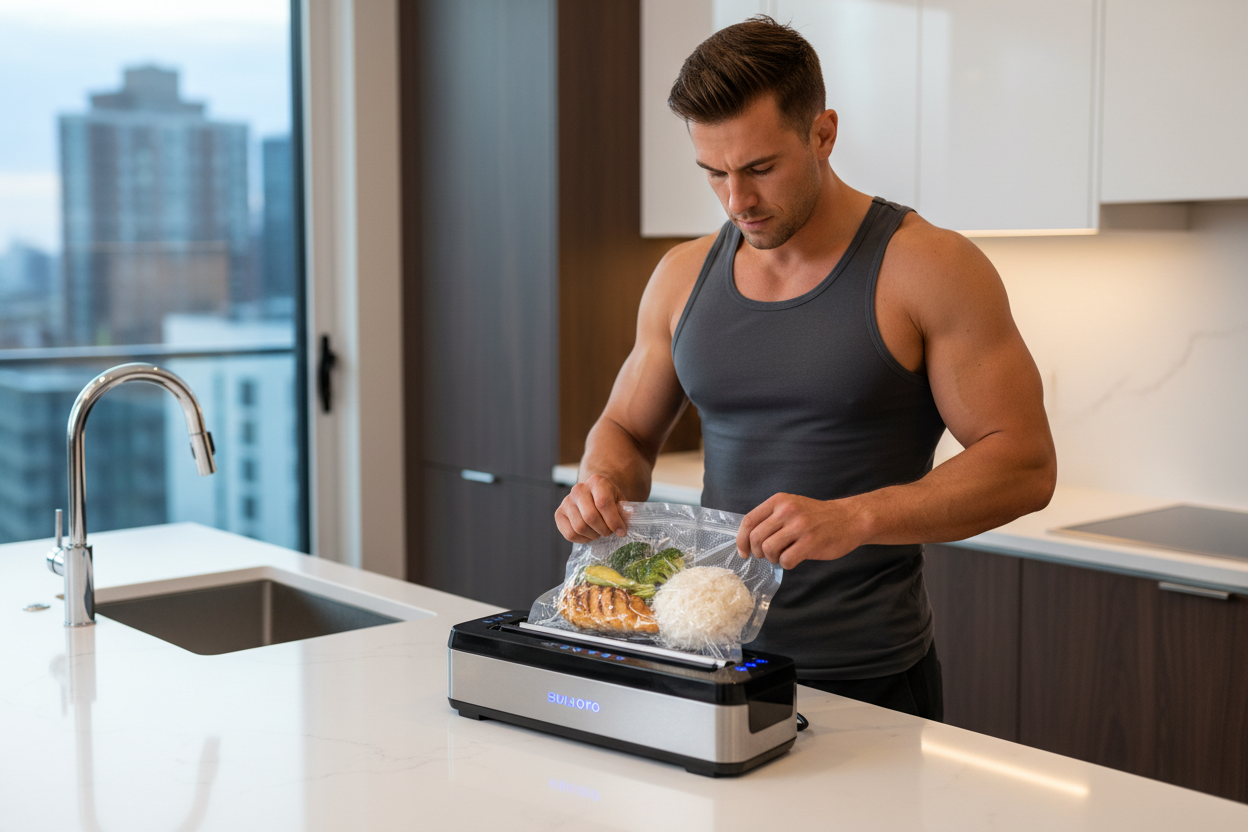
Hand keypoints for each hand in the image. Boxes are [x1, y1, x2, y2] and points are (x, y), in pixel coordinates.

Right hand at [555, 474, 628, 542]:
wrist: (594, 495)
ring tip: (600, 532)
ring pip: (580, 527)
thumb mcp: (620, 501)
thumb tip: (624, 523)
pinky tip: (589, 536)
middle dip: (604, 530)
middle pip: (590, 517)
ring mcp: (566, 501)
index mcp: (597, 481)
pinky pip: (569, 534)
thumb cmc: (610, 500)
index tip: (621, 532)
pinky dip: (582, 540)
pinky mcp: (559, 513)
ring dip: (594, 535)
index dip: (613, 521)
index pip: (603, 503)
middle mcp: (579, 489)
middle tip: (610, 532)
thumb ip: (624, 512)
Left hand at [736, 493, 865, 569]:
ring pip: (769, 549)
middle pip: (756, 538)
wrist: (849, 519)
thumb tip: (748, 539)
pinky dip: (786, 564)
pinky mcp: (810, 542)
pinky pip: (786, 560)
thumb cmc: (817, 516)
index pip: (749, 521)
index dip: (741, 540)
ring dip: (772, 558)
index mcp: (779, 501)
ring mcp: (799, 526)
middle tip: (767, 555)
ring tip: (783, 555)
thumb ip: (771, 517)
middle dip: (757, 552)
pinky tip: (794, 559)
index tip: (743, 552)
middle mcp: (787, 511)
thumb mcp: (791, 506)